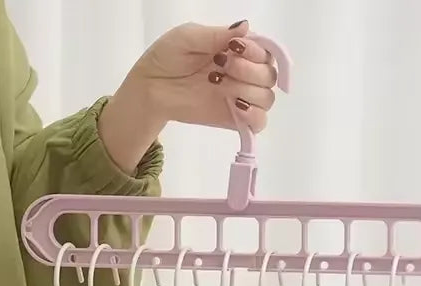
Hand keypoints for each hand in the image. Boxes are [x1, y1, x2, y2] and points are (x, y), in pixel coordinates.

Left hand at [99, 20, 277, 173]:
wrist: (151, 88)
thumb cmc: (167, 58)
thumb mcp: (189, 36)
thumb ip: (217, 34)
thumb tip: (246, 26)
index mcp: (237, 50)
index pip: (266, 52)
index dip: (257, 51)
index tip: (235, 48)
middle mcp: (243, 74)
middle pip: (269, 76)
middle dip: (250, 70)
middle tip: (220, 67)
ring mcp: (239, 98)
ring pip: (266, 98)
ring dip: (248, 90)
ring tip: (219, 85)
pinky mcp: (233, 119)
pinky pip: (259, 123)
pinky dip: (254, 116)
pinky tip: (236, 106)